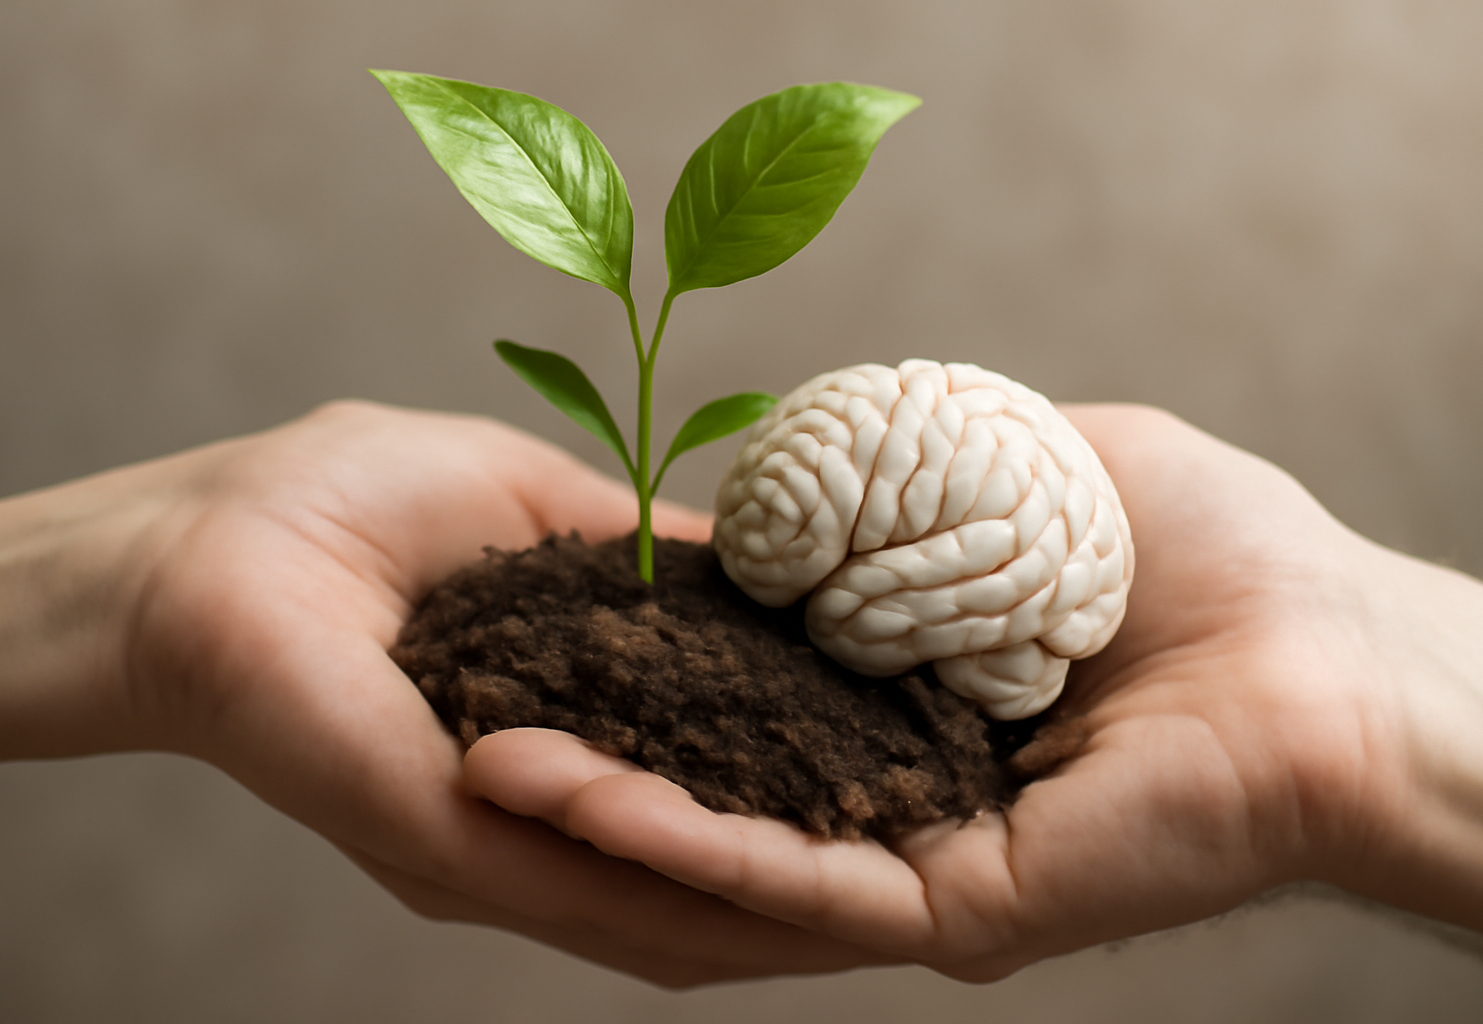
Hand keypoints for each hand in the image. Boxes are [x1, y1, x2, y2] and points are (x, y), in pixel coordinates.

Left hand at [0, 401, 886, 985]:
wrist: (202, 548)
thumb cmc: (342, 506)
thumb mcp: (537, 508)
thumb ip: (648, 550)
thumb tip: (765, 561)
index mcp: (571, 734)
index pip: (714, 789)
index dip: (818, 786)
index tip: (922, 760)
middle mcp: (547, 818)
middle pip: (707, 879)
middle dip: (826, 869)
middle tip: (950, 849)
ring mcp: (502, 850)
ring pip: (669, 906)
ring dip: (785, 893)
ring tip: (904, 874)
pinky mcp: (454, 852)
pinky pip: (591, 884)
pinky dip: (690, 876)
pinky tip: (795, 871)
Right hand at [462, 404, 1482, 979]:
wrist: (1348, 665)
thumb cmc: (1216, 556)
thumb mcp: (1021, 463)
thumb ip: (900, 468)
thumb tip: (788, 477)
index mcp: (904, 708)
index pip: (736, 708)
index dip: (631, 681)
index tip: (525, 639)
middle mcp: (896, 800)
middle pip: (714, 789)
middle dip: (589, 760)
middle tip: (465, 721)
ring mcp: (920, 865)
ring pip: (731, 846)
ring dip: (605, 810)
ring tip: (485, 767)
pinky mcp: (956, 911)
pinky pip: (797, 877)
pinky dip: (685, 843)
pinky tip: (576, 801)